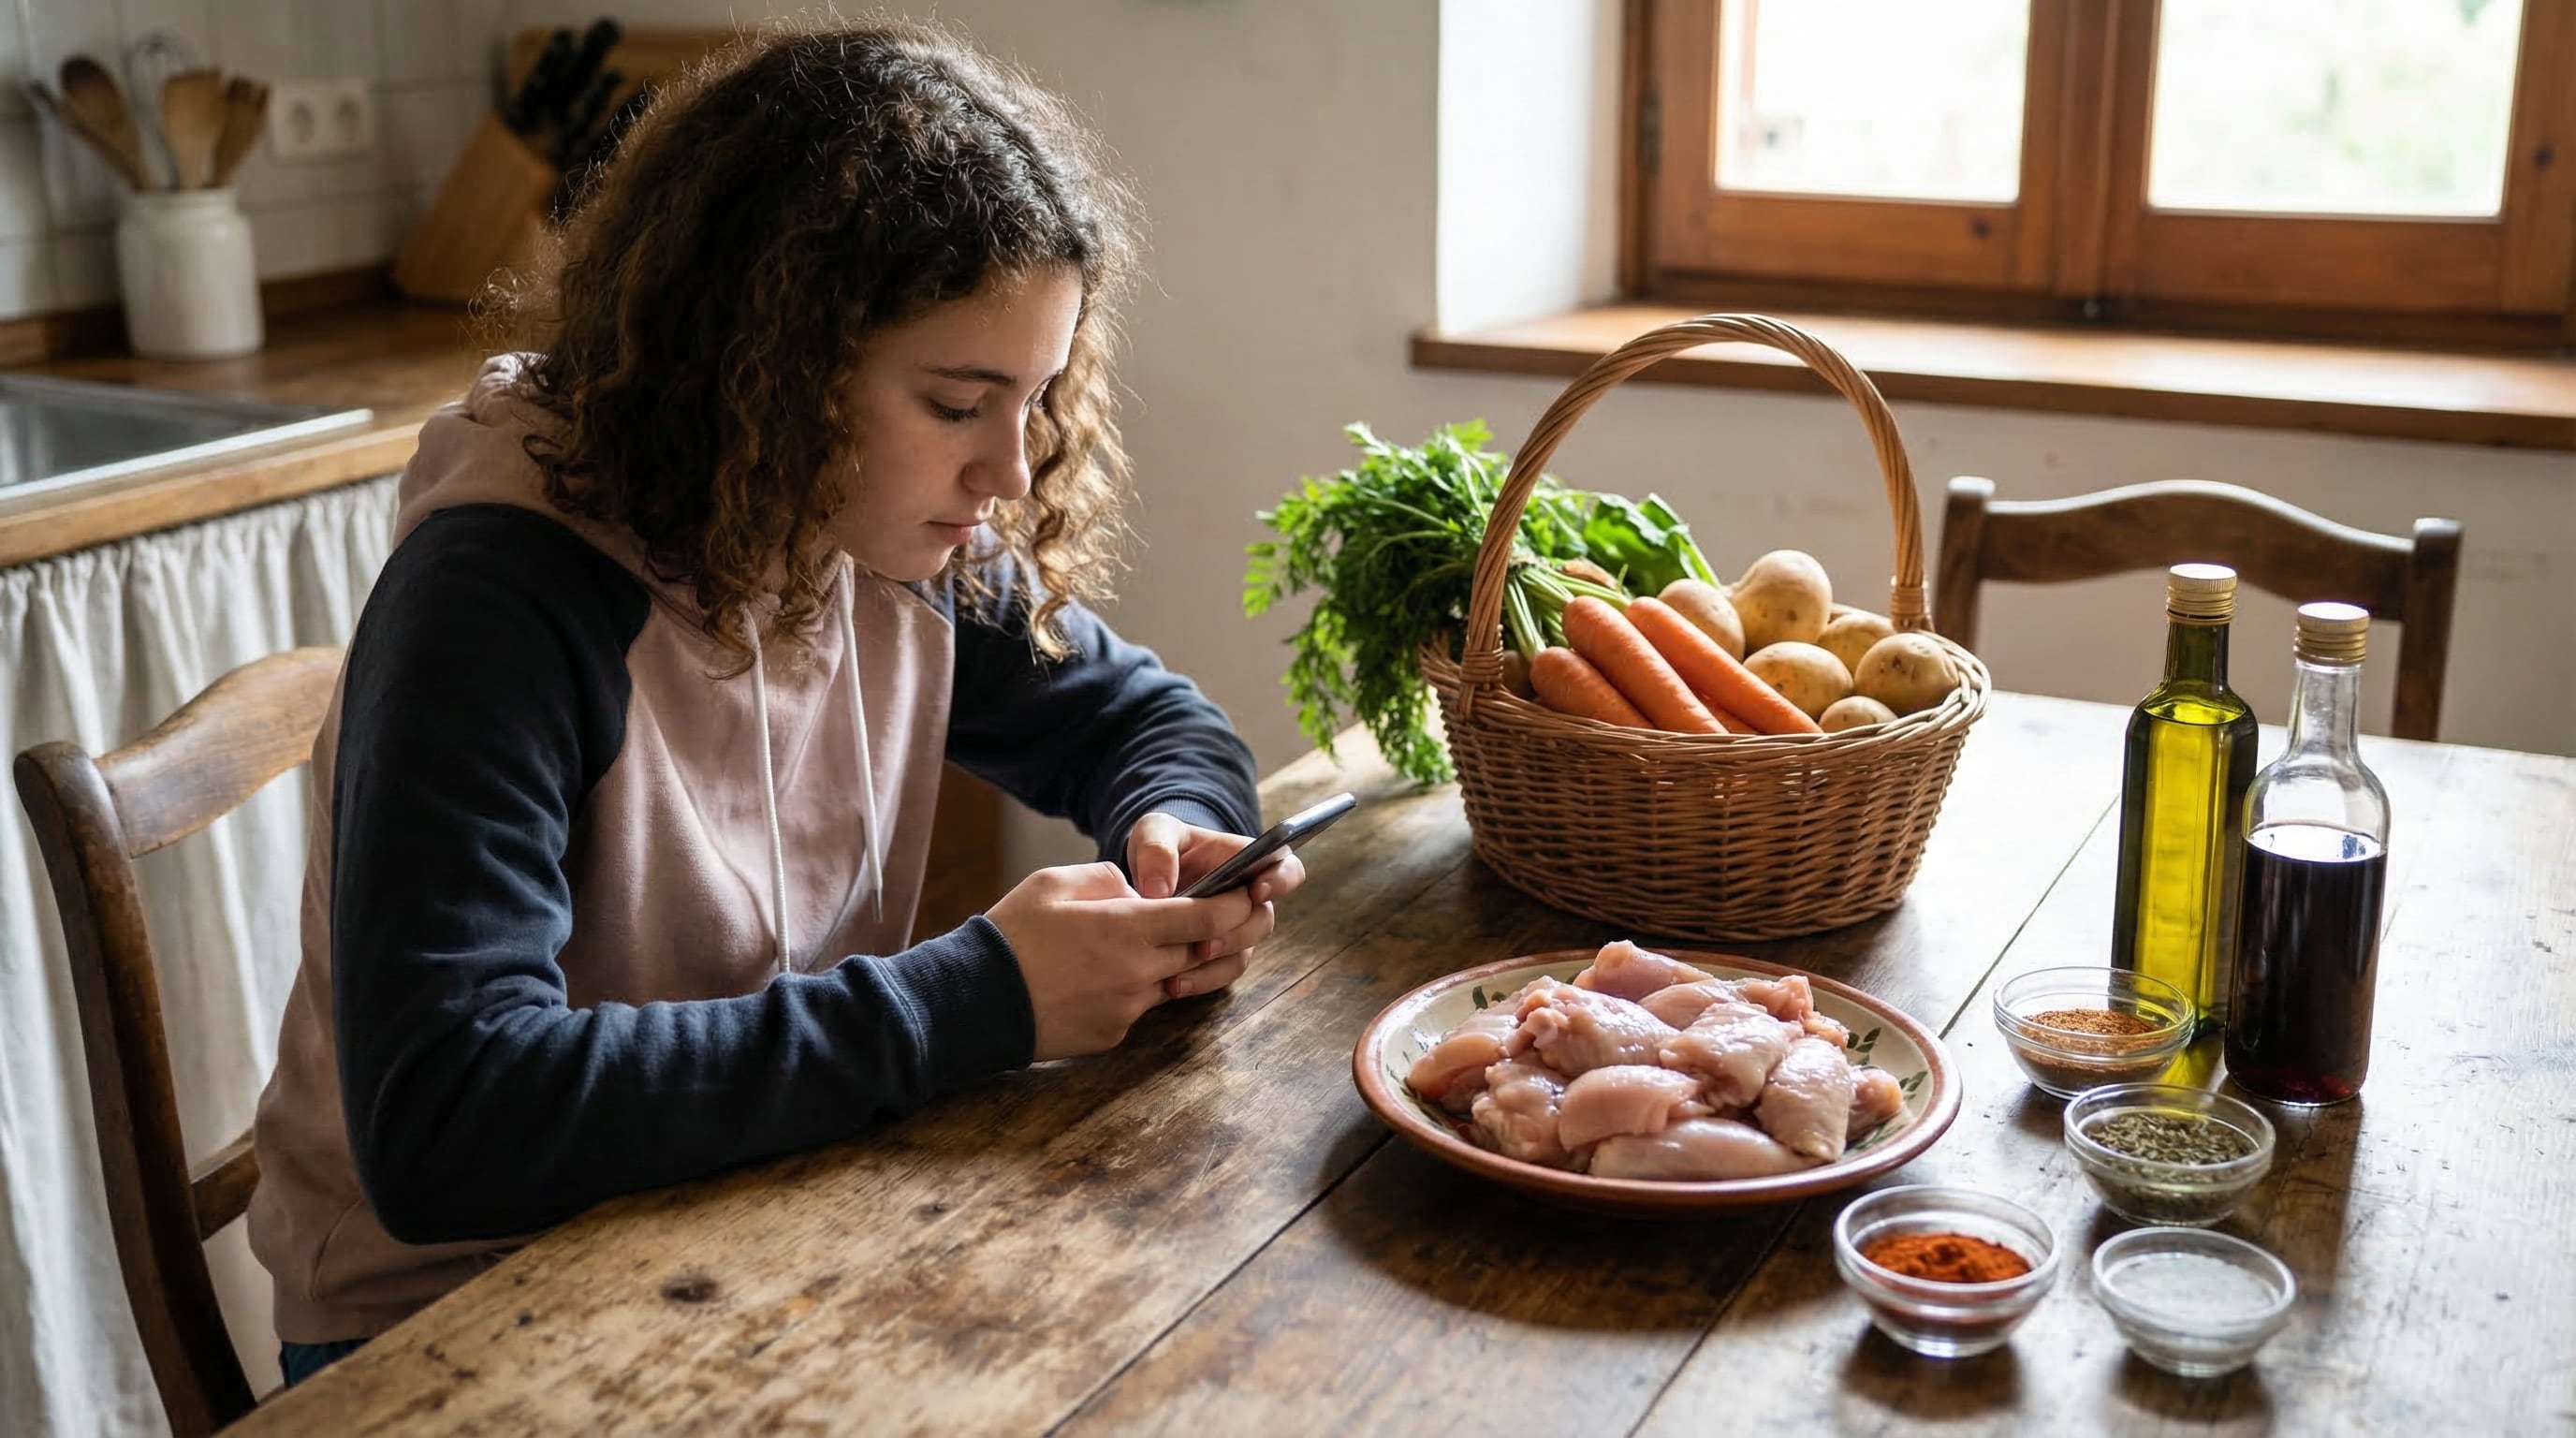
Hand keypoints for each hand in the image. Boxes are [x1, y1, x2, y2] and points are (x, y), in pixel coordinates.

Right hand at [986, 861, 1257, 1059]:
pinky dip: (1127, 992)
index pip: (1207, 917)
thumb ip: (1106, 878)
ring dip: (1159, 965)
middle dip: (1204, 936)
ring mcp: (1127, 1008)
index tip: (1246, 895)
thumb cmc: (1011, 935)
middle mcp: (1139, 972)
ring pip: (1167, 982)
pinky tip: (1091, 981)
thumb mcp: (1053, 883)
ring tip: (1118, 949)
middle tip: (1198, 920)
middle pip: (1197, 952)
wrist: (974, 1002)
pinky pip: (1136, 1007)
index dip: (1234, 905)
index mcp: (1129, 927)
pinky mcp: (1112, 1034)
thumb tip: (1135, 890)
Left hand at [1124, 812, 1309, 1000]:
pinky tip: (1173, 983)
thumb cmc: (1159, 848)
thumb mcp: (1153, 832)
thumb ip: (1156, 848)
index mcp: (1244, 860)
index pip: (1285, 868)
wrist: (1143, 880)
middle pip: (1263, 920)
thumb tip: (1159, 890)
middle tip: (1205, 943)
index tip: (1256, 892)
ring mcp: (1233, 929)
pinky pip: (1220, 973)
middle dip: (1238, 934)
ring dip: (1217, 963)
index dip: (1280, 881)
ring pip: (1243, 952)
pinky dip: (1200, 980)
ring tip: (1180, 970)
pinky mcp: (1216, 954)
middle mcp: (1246, 898)